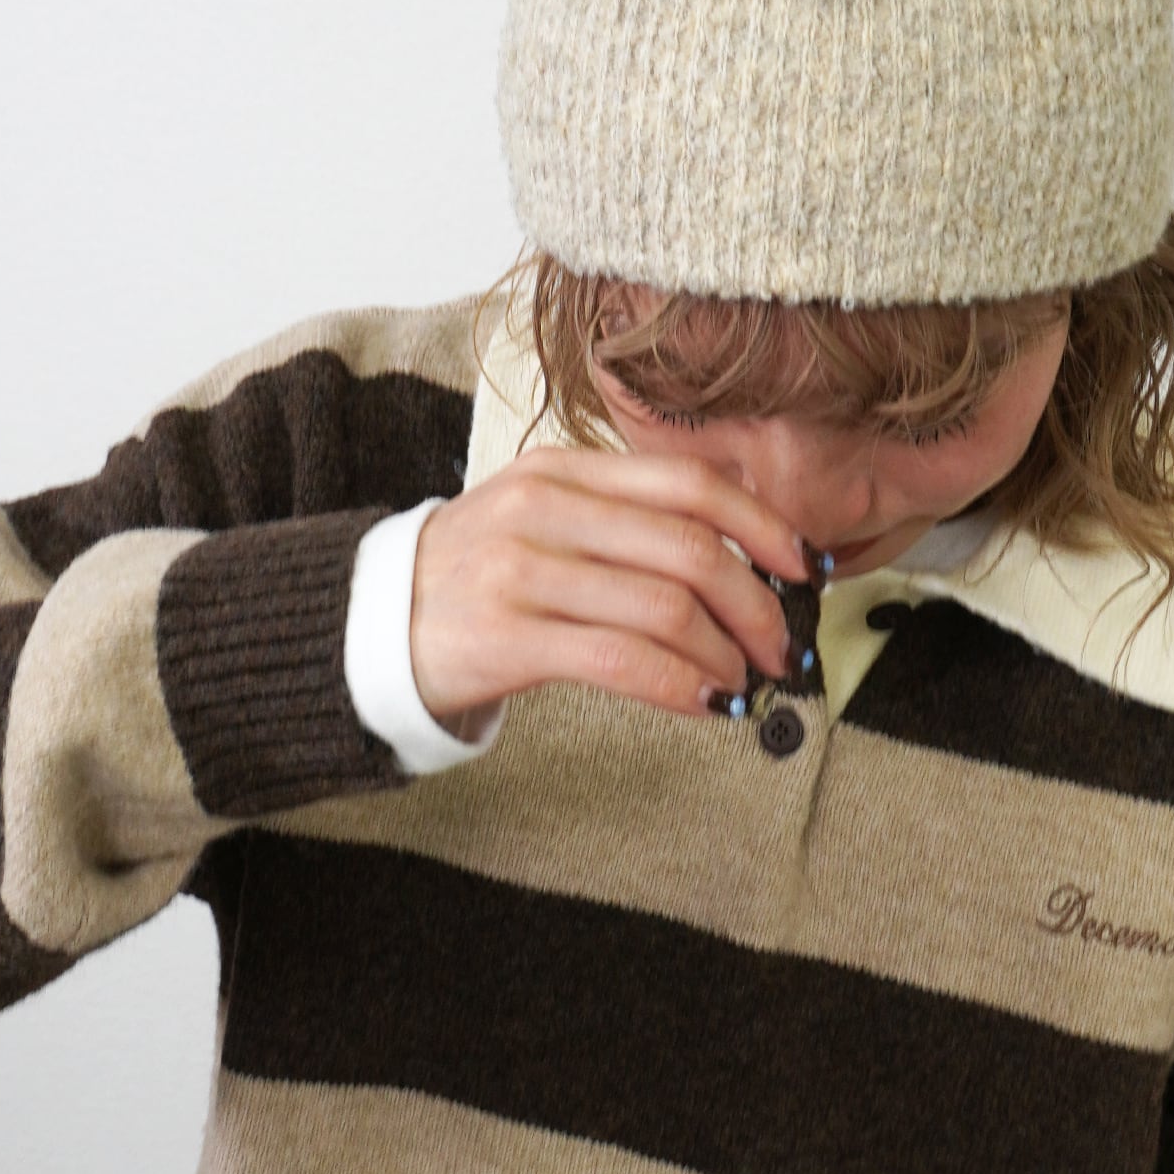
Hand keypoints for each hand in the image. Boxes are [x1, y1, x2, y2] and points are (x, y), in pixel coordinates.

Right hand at [409, 446, 812, 731]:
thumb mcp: (545, 519)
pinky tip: (704, 704)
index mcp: (565, 469)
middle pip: (690, 547)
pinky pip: (621, 660)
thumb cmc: (477, 575)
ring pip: (664, 607)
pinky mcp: (504, 634)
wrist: (368, 621)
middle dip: (758, 604)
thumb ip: (627, 523)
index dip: (763, 526)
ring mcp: (521, 568)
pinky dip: (680, 685)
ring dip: (725, 654)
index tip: (805, 566)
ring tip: (741, 682)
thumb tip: (744, 559)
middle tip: (784, 645)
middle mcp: (544, 506)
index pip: (689, 483)